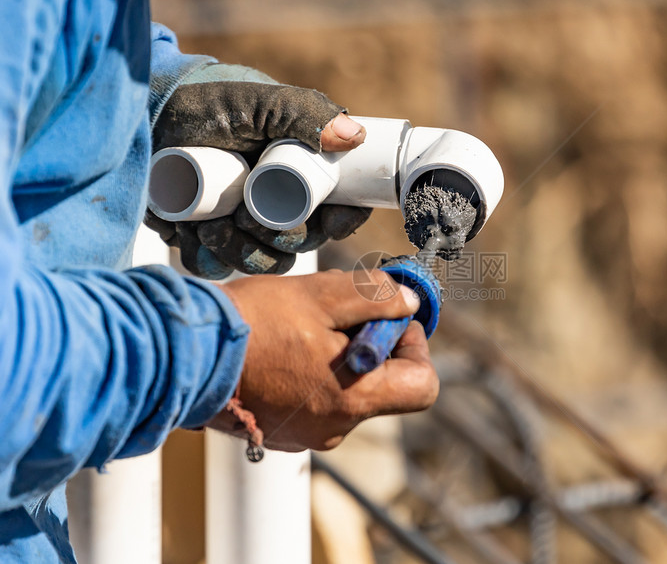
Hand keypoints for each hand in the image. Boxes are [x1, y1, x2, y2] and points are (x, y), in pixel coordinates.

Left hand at [146, 63, 370, 278]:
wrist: (146, 115)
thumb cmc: (208, 104)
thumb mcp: (259, 104)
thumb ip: (305, 113)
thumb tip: (353, 137)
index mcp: (301, 174)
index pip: (340, 208)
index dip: (342, 222)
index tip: (328, 223)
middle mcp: (277, 204)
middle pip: (303, 245)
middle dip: (280, 240)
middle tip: (247, 217)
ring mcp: (243, 226)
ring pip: (264, 263)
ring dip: (243, 253)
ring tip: (212, 225)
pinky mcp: (207, 239)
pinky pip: (218, 269)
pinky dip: (208, 258)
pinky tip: (194, 234)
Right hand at [207, 269, 439, 450]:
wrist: (181, 353)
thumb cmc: (251, 323)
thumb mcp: (322, 295)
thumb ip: (376, 297)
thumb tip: (410, 303)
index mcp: (353, 399)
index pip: (422, 386)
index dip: (415, 347)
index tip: (389, 319)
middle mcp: (334, 428)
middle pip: (384, 387)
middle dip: (372, 345)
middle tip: (337, 314)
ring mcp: (306, 435)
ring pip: (348, 392)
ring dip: (339, 358)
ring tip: (299, 330)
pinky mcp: (281, 432)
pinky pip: (317, 402)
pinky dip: (312, 375)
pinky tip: (281, 349)